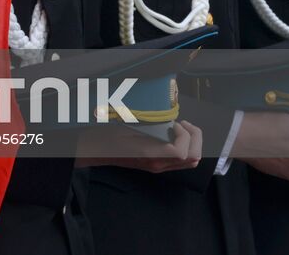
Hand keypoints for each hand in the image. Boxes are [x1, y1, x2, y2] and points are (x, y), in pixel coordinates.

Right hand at [76, 120, 201, 172]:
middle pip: (193, 158)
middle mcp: (157, 164)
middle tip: (183, 124)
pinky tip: (173, 134)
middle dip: (195, 138)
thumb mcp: (125, 124)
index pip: (181, 152)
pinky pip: (182, 161)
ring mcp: (158, 167)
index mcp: (149, 155)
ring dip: (192, 142)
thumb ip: (148, 124)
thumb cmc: (106, 135)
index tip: (173, 123)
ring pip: (190, 161)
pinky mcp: (157, 165)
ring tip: (181, 128)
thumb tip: (168, 120)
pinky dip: (185, 147)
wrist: (94, 151)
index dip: (184, 135)